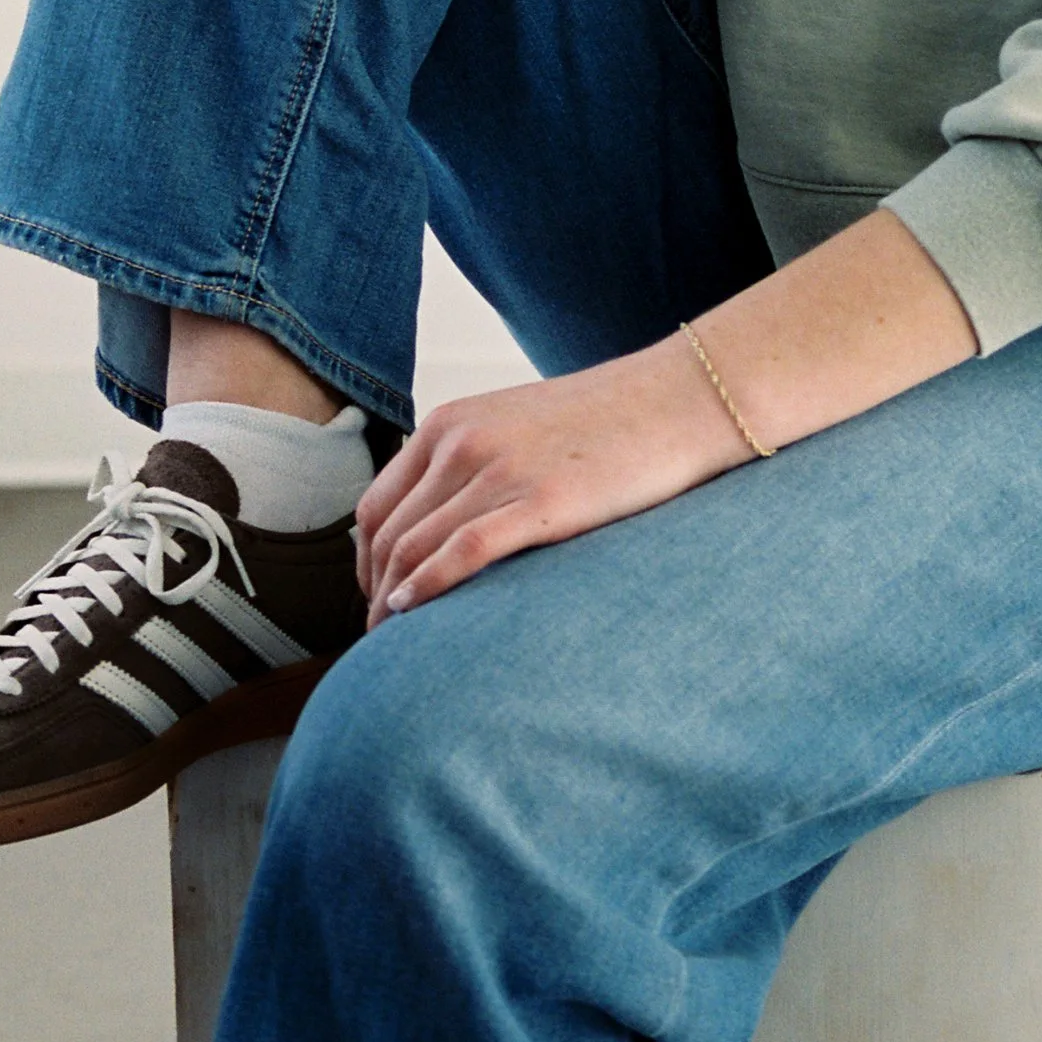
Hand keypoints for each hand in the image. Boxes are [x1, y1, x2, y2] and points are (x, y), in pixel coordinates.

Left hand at [354, 335, 746, 622]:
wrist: (676, 399)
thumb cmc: (604, 422)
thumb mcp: (517, 427)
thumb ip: (471, 464)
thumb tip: (439, 526)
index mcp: (451, 422)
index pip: (376, 505)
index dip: (364, 563)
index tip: (376, 598)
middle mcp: (463, 442)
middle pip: (387, 533)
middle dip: (373, 592)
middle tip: (379, 635)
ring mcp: (501, 470)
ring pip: (414, 547)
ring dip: (392, 602)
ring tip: (393, 643)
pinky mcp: (543, 501)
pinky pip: (463, 551)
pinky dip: (429, 587)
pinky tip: (415, 613)